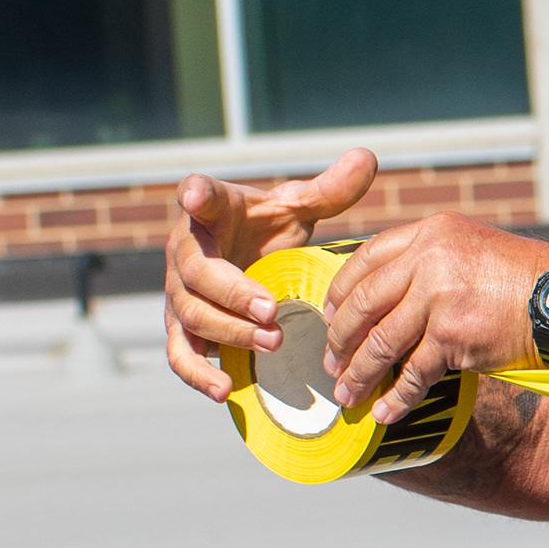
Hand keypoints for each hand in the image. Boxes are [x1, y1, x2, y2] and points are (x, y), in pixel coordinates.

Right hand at [161, 148, 376, 399]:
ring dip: (229, 331)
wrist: (245, 258)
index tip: (195, 194)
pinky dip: (198, 374)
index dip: (196, 195)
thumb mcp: (297, 208)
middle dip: (233, 293)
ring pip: (190, 314)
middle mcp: (186, 250)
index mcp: (211, 211)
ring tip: (271, 343)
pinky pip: (180, 353)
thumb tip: (369, 157)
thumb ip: (329, 190)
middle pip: (197, 272)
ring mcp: (179, 291)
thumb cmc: (268, 227)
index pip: (200, 196)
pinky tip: (225, 389)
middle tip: (271, 310)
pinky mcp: (182, 327)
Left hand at [316, 215, 548, 424]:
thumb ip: (431, 260)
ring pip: (381, 342)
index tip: (330, 317)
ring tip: (347, 395)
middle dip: (340, 339)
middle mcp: (429, 258)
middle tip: (330, 362)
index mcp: (431, 233)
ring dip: (360, 374)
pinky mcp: (453, 335)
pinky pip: (414, 373)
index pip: (366, 259)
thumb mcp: (473, 248)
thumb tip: (390, 294)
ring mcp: (439, 297)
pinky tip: (386, 413)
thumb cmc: (526, 280)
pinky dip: (398, 398)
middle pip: (364, 303)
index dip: (341, 292)